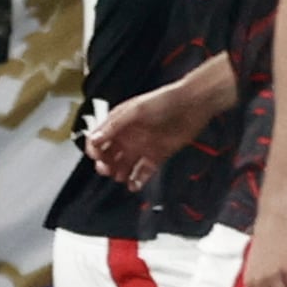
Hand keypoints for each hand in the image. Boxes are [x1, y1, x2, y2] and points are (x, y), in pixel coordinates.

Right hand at [87, 83, 204, 189]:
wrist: (192, 105)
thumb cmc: (164, 101)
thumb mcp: (135, 110)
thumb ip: (114, 125)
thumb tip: (94, 138)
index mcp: (119, 123)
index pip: (98, 140)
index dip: (95, 149)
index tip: (97, 157)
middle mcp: (128, 137)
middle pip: (108, 156)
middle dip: (104, 165)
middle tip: (107, 169)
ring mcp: (142, 148)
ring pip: (124, 166)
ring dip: (119, 174)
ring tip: (120, 177)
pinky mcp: (157, 157)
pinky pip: (143, 173)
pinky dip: (137, 181)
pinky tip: (133, 186)